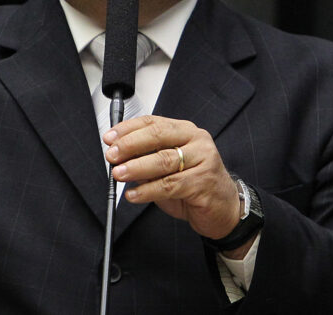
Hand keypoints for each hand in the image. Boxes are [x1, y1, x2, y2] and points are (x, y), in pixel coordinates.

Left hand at [104, 115, 241, 243]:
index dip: (128, 129)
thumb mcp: (167, 166)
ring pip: (164, 161)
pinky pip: (170, 185)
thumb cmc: (194, 184)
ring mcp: (204, 160)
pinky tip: (134, 194)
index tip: (109, 138)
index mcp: (186, 131)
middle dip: (130, 145)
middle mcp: (197, 141)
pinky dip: (148, 190)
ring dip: (136, 168)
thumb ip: (147, 158)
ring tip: (119, 174)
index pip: (153, 123)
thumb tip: (118, 156)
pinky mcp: (204, 183)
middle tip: (112, 155)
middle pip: (159, 137)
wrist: (223, 209)